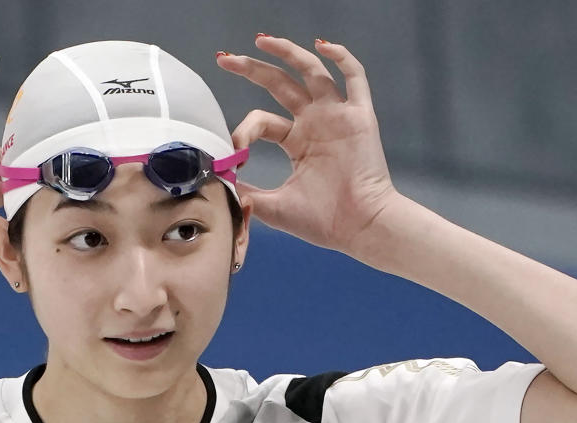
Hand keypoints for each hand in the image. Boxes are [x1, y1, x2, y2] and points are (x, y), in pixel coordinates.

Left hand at [217, 36, 399, 257]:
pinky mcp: (360, 117)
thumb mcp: (272, 206)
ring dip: (287, 52)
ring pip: (311, 72)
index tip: (233, 150)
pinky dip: (342, 57)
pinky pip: (355, 77)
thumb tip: (216, 182)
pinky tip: (322, 45)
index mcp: (297, 142)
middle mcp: (315, 124)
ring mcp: (337, 117)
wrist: (360, 228)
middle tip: (223, 58)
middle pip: (279, 84)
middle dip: (251, 68)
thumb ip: (246, 192)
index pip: (262, 121)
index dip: (243, 130)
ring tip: (260, 40)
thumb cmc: (322, 221)